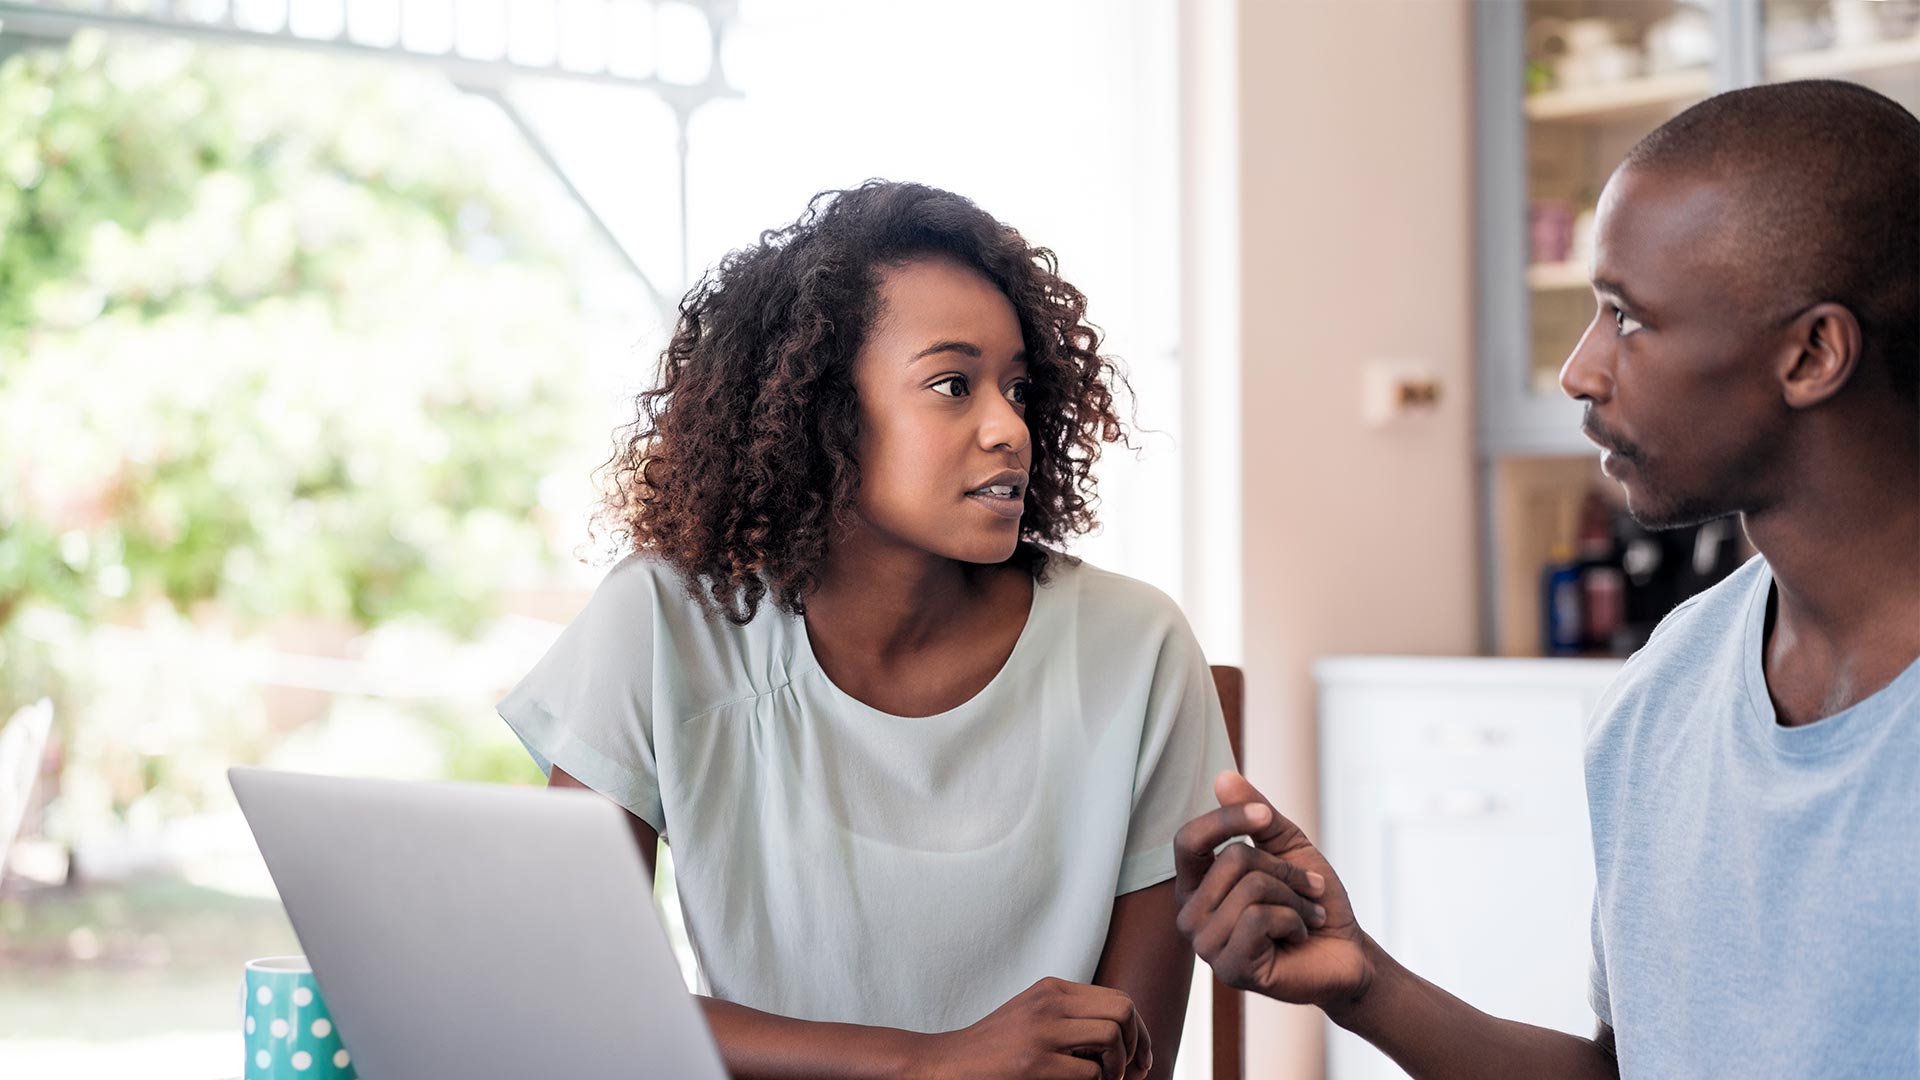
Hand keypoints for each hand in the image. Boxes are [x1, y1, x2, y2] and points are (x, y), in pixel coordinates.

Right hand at [919, 977, 1150, 1079]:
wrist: (948, 1062)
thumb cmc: (995, 1047)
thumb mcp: (1034, 1015)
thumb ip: (1069, 1015)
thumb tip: (1122, 1036)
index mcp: (1052, 989)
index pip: (1118, 998)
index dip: (1138, 1030)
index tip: (1140, 1057)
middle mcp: (1050, 1002)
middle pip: (1123, 1010)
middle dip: (1137, 1045)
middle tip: (1131, 1072)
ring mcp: (1042, 1031)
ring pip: (1112, 1035)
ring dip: (1118, 1066)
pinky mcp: (1034, 1063)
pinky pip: (1090, 1072)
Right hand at [1174, 771, 1371, 1012]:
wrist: (1346, 954)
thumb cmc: (1314, 902)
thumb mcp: (1289, 847)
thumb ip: (1256, 814)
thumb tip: (1223, 777)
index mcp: (1197, 885)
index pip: (1189, 840)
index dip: (1226, 819)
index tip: (1265, 817)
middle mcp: (1191, 915)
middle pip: (1232, 859)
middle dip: (1284, 869)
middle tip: (1307, 890)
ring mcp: (1206, 946)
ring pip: (1250, 889)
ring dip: (1294, 899)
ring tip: (1305, 916)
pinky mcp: (1230, 970)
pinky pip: (1259, 920)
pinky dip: (1294, 921)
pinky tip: (1297, 938)